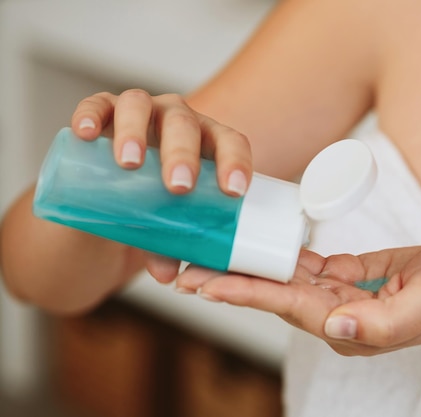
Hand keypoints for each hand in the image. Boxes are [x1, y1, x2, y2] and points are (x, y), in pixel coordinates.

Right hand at [71, 89, 253, 281]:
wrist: (111, 197)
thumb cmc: (154, 206)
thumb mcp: (167, 228)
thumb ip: (171, 249)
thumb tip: (170, 275)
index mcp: (208, 143)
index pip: (231, 143)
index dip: (235, 163)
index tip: (234, 191)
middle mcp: (177, 120)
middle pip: (185, 124)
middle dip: (183, 154)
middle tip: (179, 187)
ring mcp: (140, 112)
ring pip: (140, 105)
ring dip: (136, 131)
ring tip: (130, 163)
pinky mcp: (102, 113)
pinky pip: (96, 104)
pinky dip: (90, 114)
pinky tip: (86, 132)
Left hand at [174, 239, 420, 355]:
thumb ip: (381, 324)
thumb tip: (335, 327)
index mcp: (349, 324)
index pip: (283, 304)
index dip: (242, 292)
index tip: (202, 282)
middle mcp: (337, 314)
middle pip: (271, 294)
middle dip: (228, 281)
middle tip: (182, 268)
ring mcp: (341, 297)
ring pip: (282, 279)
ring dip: (245, 267)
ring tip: (207, 253)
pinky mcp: (349, 279)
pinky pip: (306, 267)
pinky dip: (277, 255)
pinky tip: (254, 245)